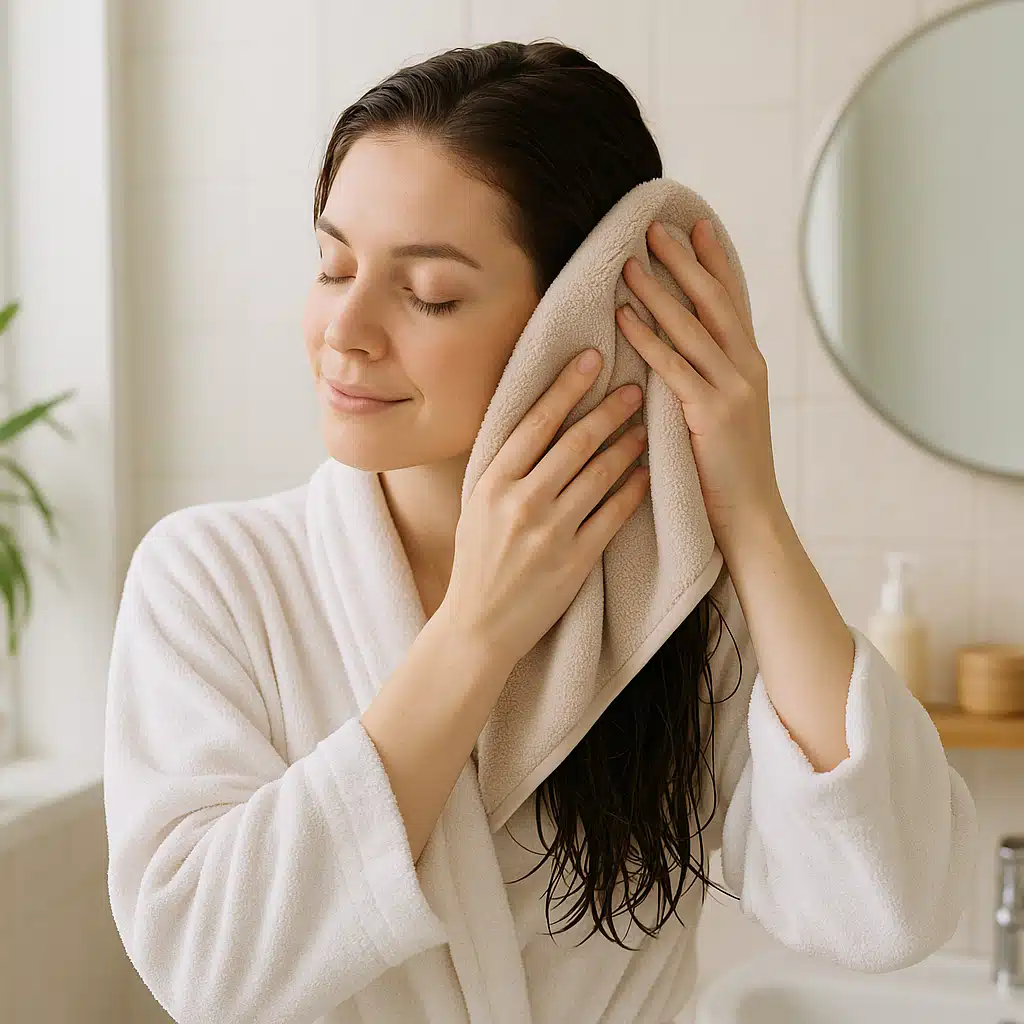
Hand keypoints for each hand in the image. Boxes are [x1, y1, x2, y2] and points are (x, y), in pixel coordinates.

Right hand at [439, 351, 648, 669]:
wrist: (479, 627)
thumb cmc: (477, 562)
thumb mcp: (477, 506)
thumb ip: (506, 468)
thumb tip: (538, 421)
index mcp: (493, 482)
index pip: (536, 421)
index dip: (567, 385)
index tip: (592, 358)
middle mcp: (522, 502)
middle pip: (575, 442)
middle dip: (609, 408)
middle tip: (634, 385)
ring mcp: (551, 532)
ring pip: (600, 474)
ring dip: (628, 445)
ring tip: (646, 425)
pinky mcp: (576, 561)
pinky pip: (614, 515)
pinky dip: (633, 490)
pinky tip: (647, 473)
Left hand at [617, 218, 785, 554]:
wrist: (752, 517)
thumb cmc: (729, 472)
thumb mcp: (726, 415)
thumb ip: (710, 379)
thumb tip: (682, 352)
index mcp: (750, 366)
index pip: (732, 301)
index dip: (716, 261)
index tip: (698, 225)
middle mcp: (747, 369)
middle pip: (714, 302)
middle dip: (684, 261)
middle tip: (655, 227)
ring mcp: (733, 389)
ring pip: (691, 328)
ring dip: (658, 291)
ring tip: (630, 262)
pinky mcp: (712, 414)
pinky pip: (672, 367)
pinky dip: (647, 339)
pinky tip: (624, 317)